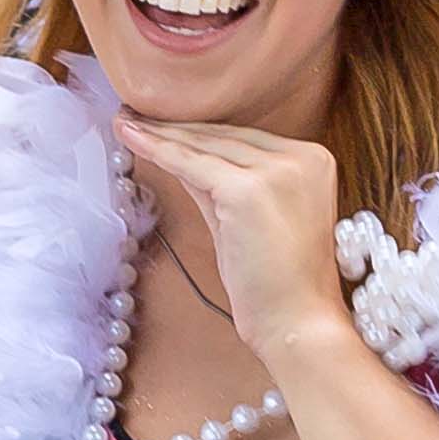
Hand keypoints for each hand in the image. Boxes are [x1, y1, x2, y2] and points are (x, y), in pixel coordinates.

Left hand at [114, 114, 352, 367]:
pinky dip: (158, 149)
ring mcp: (277, 170)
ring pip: (206, 145)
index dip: (198, 132)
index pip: (243, 139)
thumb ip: (220, 184)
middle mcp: (301, 157)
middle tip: (135, 116)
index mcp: (312, 161)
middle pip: (224, 136)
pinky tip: (131, 138)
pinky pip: (191, 163)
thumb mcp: (248, 220)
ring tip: (126, 123)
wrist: (297, 323)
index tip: (164, 123)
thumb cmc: (277, 284)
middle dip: (176, 127)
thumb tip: (179, 155)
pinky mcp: (248, 189)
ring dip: (161, 133)